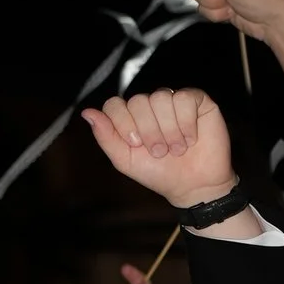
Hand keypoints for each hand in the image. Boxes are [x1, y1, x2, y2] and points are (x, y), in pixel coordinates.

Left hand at [81, 86, 234, 210]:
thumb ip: (105, 136)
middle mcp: (150, 105)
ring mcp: (172, 100)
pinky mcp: (196, 100)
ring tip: (178, 149)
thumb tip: (86, 112)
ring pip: (160, 98)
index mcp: (130, 116)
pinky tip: (191, 138)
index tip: (135, 144)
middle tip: (160, 152)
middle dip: (148, 130)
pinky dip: (186, 122)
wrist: (194, 185)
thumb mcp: (125, 160)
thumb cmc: (159, 173)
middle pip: (138, 101)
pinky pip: (184, 98)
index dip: (123, 123)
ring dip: (169, 129)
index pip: (114, 104)